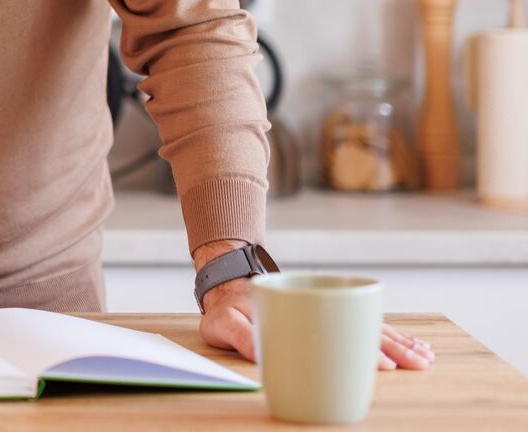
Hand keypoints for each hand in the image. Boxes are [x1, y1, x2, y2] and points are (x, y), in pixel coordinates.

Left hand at [197, 276, 434, 370]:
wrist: (228, 286)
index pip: (339, 329)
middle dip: (394, 347)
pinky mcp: (330, 317)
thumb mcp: (224, 320)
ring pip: (372, 327)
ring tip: (426, 357)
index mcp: (300, 309)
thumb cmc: (226, 308)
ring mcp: (328, 312)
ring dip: (399, 342)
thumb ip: (240, 336)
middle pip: (364, 327)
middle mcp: (321, 309)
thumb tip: (261, 357)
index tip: (384, 363)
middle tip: (418, 363)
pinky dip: (390, 336)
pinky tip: (411, 346)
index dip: (362, 346)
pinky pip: (365, 326)